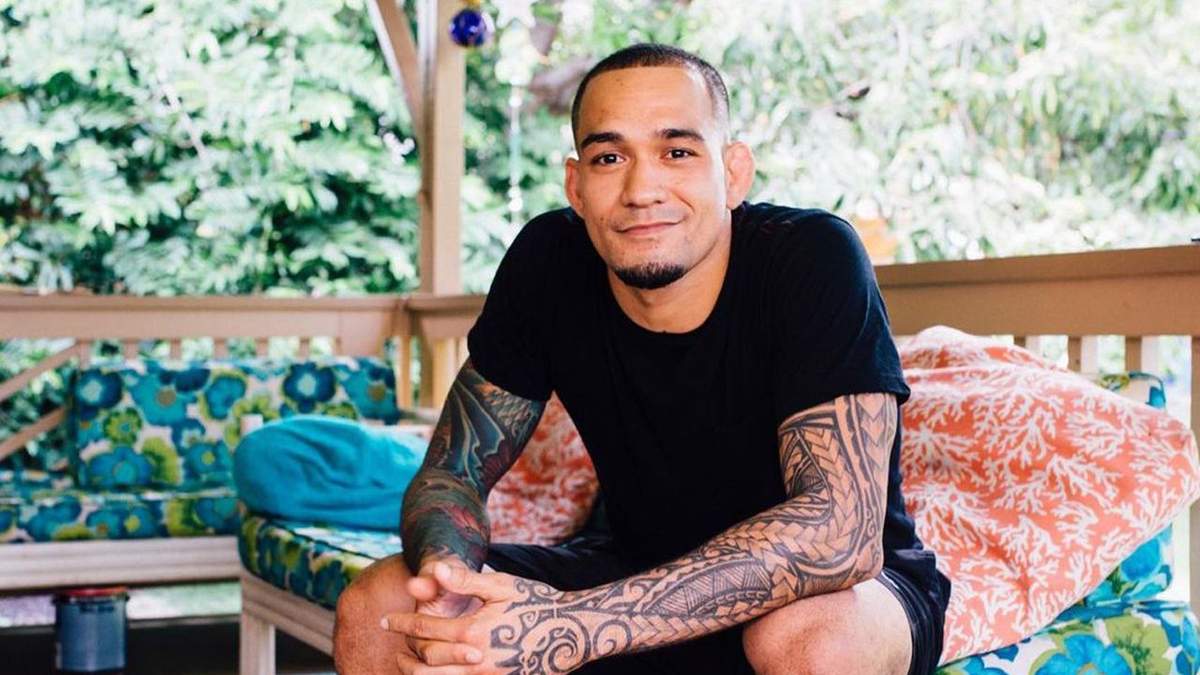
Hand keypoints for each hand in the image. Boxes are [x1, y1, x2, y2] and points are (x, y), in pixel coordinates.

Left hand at [384, 562, 587, 673]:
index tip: (385, 620)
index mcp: (473, 630)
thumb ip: (466, 580)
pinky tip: (437, 672)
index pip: (424, 629)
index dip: (401, 624)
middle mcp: (476, 659)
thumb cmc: (536, 602)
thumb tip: (433, 570)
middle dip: (405, 653)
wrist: (572, 632)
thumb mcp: (502, 586)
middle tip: (394, 644)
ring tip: (405, 665)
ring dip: (416, 674)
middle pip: (425, 662)